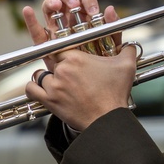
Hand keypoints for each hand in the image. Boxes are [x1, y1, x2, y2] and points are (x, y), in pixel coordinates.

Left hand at [21, 0, 131, 130]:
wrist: (107, 119)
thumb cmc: (115, 94)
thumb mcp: (126, 66)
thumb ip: (128, 49)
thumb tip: (130, 43)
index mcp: (77, 58)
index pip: (61, 46)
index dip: (65, 51)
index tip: (68, 54)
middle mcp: (62, 69)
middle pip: (52, 60)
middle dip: (60, 66)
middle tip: (70, 73)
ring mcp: (54, 85)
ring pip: (42, 74)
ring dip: (48, 77)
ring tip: (59, 82)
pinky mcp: (49, 101)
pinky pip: (32, 89)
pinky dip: (34, 88)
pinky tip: (41, 88)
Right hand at [21, 0, 121, 71]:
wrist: (95, 95)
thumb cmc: (106, 72)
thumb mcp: (115, 50)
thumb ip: (113, 29)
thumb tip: (109, 9)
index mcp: (88, 21)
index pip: (84, 0)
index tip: (91, 9)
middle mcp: (71, 24)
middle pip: (65, 0)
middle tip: (74, 6)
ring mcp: (57, 33)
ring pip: (50, 11)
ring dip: (52, 3)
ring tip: (57, 6)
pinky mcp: (45, 46)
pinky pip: (36, 32)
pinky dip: (30, 21)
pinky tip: (28, 10)